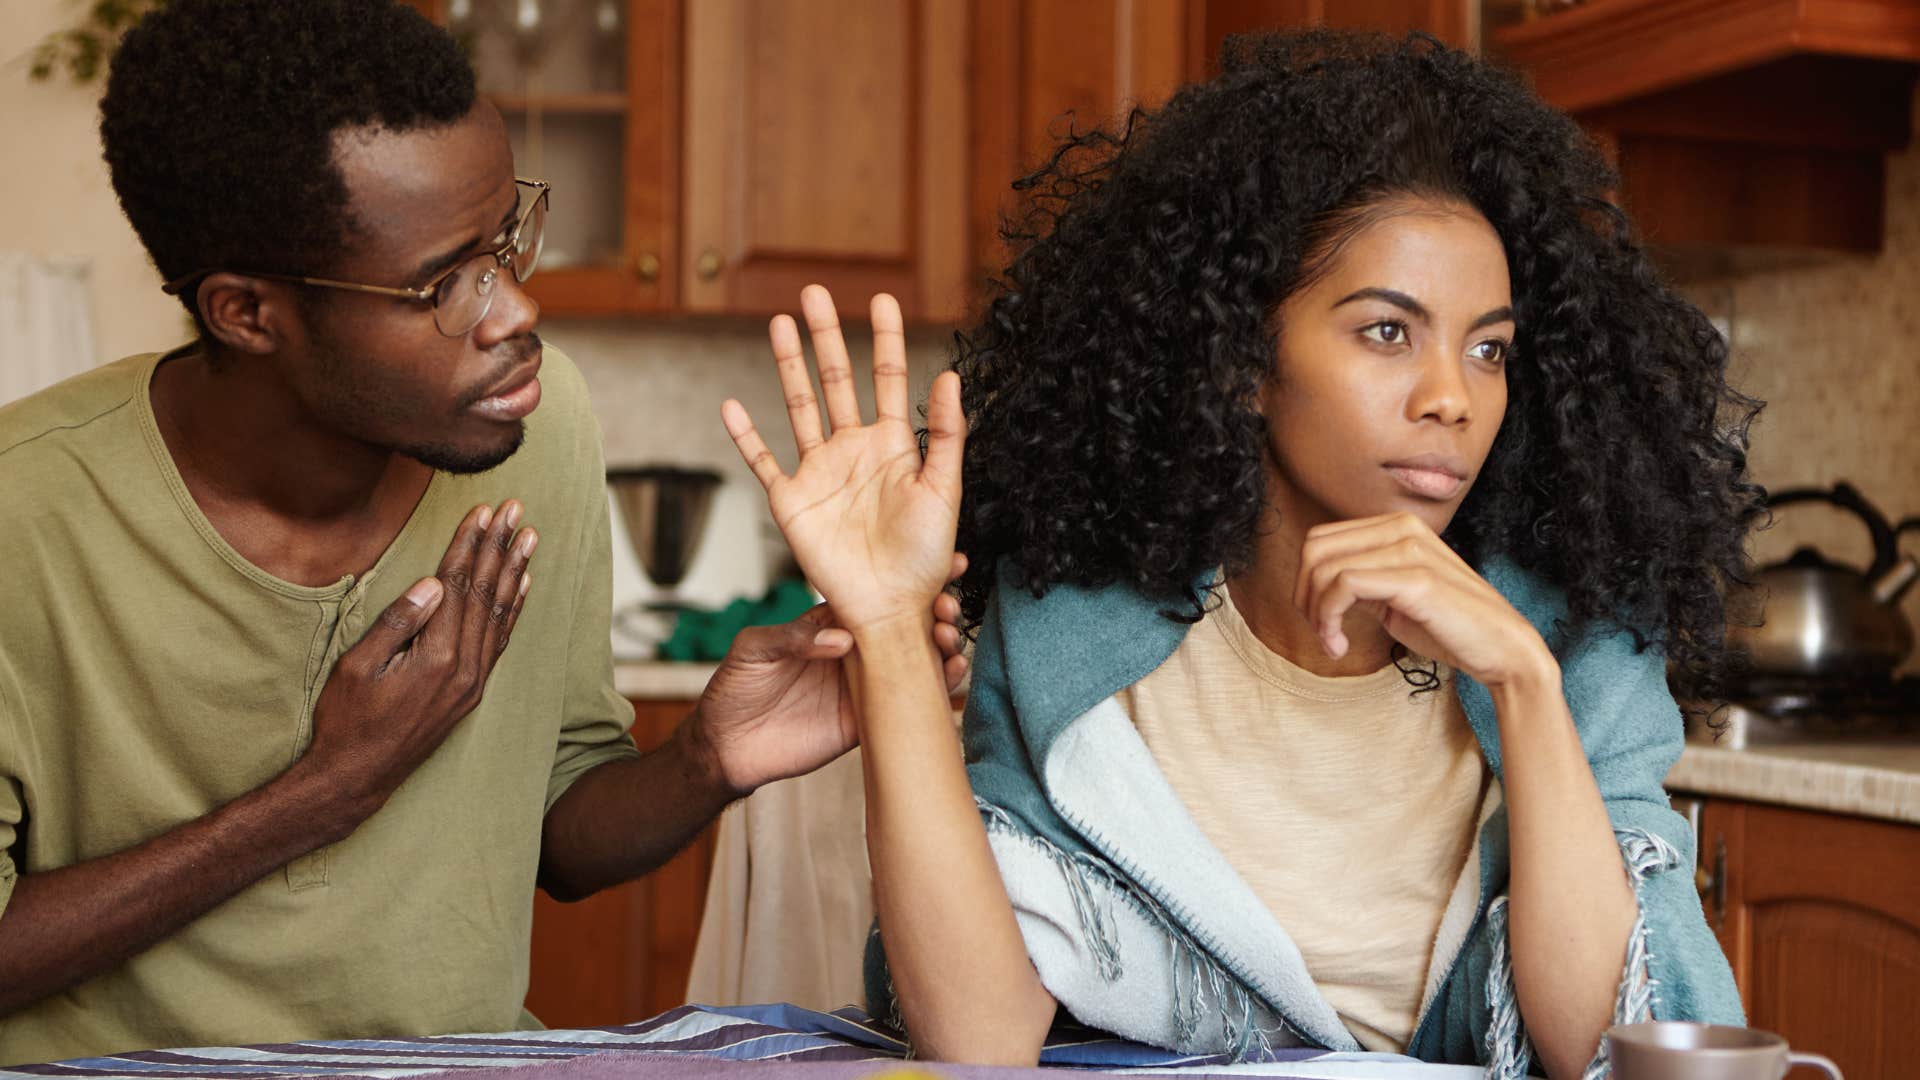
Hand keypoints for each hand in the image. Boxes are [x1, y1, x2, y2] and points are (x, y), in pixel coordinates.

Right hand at [302, 501, 537, 822]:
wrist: (357, 777)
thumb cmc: (347, 720)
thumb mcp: (358, 667)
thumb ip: (398, 622)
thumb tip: (433, 582)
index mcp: (437, 657)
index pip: (458, 586)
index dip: (470, 545)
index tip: (483, 510)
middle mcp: (465, 669)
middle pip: (486, 593)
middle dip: (499, 546)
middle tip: (515, 509)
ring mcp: (473, 682)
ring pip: (500, 614)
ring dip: (514, 570)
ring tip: (528, 536)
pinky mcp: (472, 692)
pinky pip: (500, 641)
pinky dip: (513, 609)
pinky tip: (522, 584)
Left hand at [689, 554, 972, 796]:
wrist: (726, 746)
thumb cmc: (734, 688)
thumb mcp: (753, 649)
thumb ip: (792, 637)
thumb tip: (841, 639)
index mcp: (830, 624)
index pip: (875, 596)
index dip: (906, 581)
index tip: (941, 564)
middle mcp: (854, 650)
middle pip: (906, 625)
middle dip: (936, 609)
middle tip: (949, 603)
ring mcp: (865, 685)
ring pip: (917, 660)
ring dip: (943, 644)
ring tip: (951, 635)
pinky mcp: (869, 721)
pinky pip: (910, 703)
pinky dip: (938, 687)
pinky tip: (954, 672)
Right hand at [722, 285, 964, 632]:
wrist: (889, 610)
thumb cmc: (924, 559)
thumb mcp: (944, 491)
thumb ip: (947, 435)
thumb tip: (950, 376)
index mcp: (893, 446)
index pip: (888, 378)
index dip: (885, 338)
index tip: (882, 297)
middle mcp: (853, 451)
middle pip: (835, 380)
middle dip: (826, 336)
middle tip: (814, 290)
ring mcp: (819, 473)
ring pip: (799, 406)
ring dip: (788, 365)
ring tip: (779, 322)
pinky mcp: (791, 502)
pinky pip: (763, 462)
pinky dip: (745, 436)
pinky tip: (731, 406)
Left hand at [1293, 511, 1552, 688]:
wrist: (1501, 649)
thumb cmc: (1447, 626)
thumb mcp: (1391, 596)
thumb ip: (1359, 581)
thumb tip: (1314, 584)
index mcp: (1396, 527)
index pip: (1320, 540)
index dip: (1305, 582)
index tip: (1320, 621)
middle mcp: (1402, 528)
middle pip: (1314, 550)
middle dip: (1305, 596)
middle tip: (1322, 633)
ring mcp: (1410, 549)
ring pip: (1325, 569)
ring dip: (1316, 614)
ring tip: (1333, 643)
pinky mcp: (1416, 578)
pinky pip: (1344, 585)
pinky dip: (1329, 619)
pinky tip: (1340, 646)